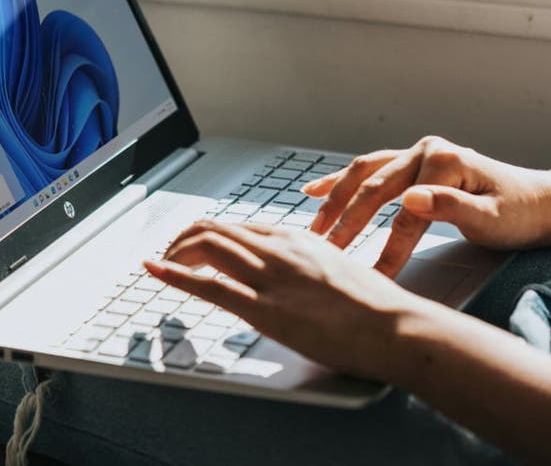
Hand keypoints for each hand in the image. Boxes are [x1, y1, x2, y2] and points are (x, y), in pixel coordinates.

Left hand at [144, 220, 425, 380]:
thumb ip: (311, 267)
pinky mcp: (265, 308)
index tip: (195, 246)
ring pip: (207, 246)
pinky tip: (156, 272)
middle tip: (169, 254)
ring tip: (161, 264)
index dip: (209, 235)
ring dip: (175, 253)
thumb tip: (300, 277)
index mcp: (297, 239)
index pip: (240, 227)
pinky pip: (209, 285)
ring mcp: (270, 277)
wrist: (394, 323)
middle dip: (183, 240)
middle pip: (215, 229)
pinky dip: (174, 275)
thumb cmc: (376, 306)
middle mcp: (278, 249)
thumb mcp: (339, 270)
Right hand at [303, 136, 550, 276]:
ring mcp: (417, 153)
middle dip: (347, 223)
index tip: (370, 278)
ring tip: (314, 229)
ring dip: (335, 200)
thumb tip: (410, 199)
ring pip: (364, 175)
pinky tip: (313, 190)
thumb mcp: (492, 218)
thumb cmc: (519, 214)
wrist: (540, 202)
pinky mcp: (413, 163)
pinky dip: (341, 181)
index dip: (386, 247)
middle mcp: (426, 150)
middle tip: (325, 253)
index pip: (405, 212)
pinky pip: (369, 170)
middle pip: (375, 189)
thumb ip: (450, 207)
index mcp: (445, 161)